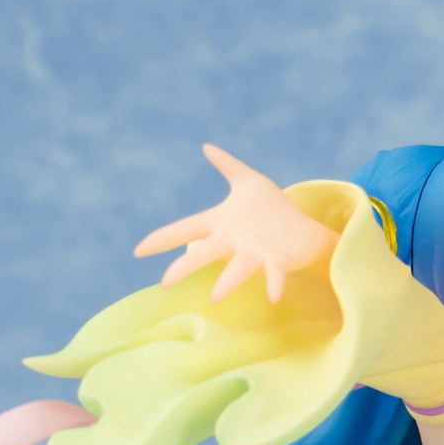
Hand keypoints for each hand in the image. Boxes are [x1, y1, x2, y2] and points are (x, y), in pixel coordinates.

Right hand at [133, 145, 335, 303]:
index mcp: (223, 223)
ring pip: (237, 268)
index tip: (139, 251)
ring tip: (214, 298)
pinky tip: (274, 297)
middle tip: (165, 283)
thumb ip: (227, 165)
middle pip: (204, 254)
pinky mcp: (278, 260)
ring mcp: (255, 253)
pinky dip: (274, 284)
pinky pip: (275, 274)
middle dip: (185, 267)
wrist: (304, 232)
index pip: (187, 229)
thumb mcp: (248, 182)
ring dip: (227, 282)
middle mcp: (234, 241)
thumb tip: (206, 147)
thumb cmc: (274, 211)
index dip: (163, 239)